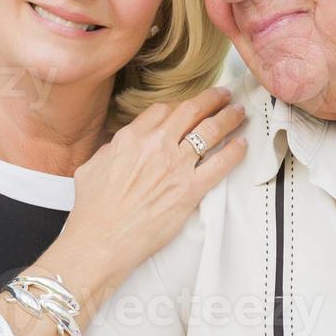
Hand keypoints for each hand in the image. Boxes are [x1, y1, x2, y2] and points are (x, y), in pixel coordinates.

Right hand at [50, 85, 246, 295]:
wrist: (102, 240)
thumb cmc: (92, 210)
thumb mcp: (92, 167)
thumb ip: (110, 150)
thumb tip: (120, 146)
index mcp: (131, 138)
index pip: (162, 110)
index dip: (179, 105)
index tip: (188, 107)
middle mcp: (156, 146)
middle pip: (191, 111)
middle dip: (211, 99)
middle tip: (223, 94)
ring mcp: (176, 167)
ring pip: (210, 131)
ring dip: (228, 117)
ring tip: (239, 110)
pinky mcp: (190, 190)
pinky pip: (220, 164)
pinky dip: (234, 151)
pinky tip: (242, 143)